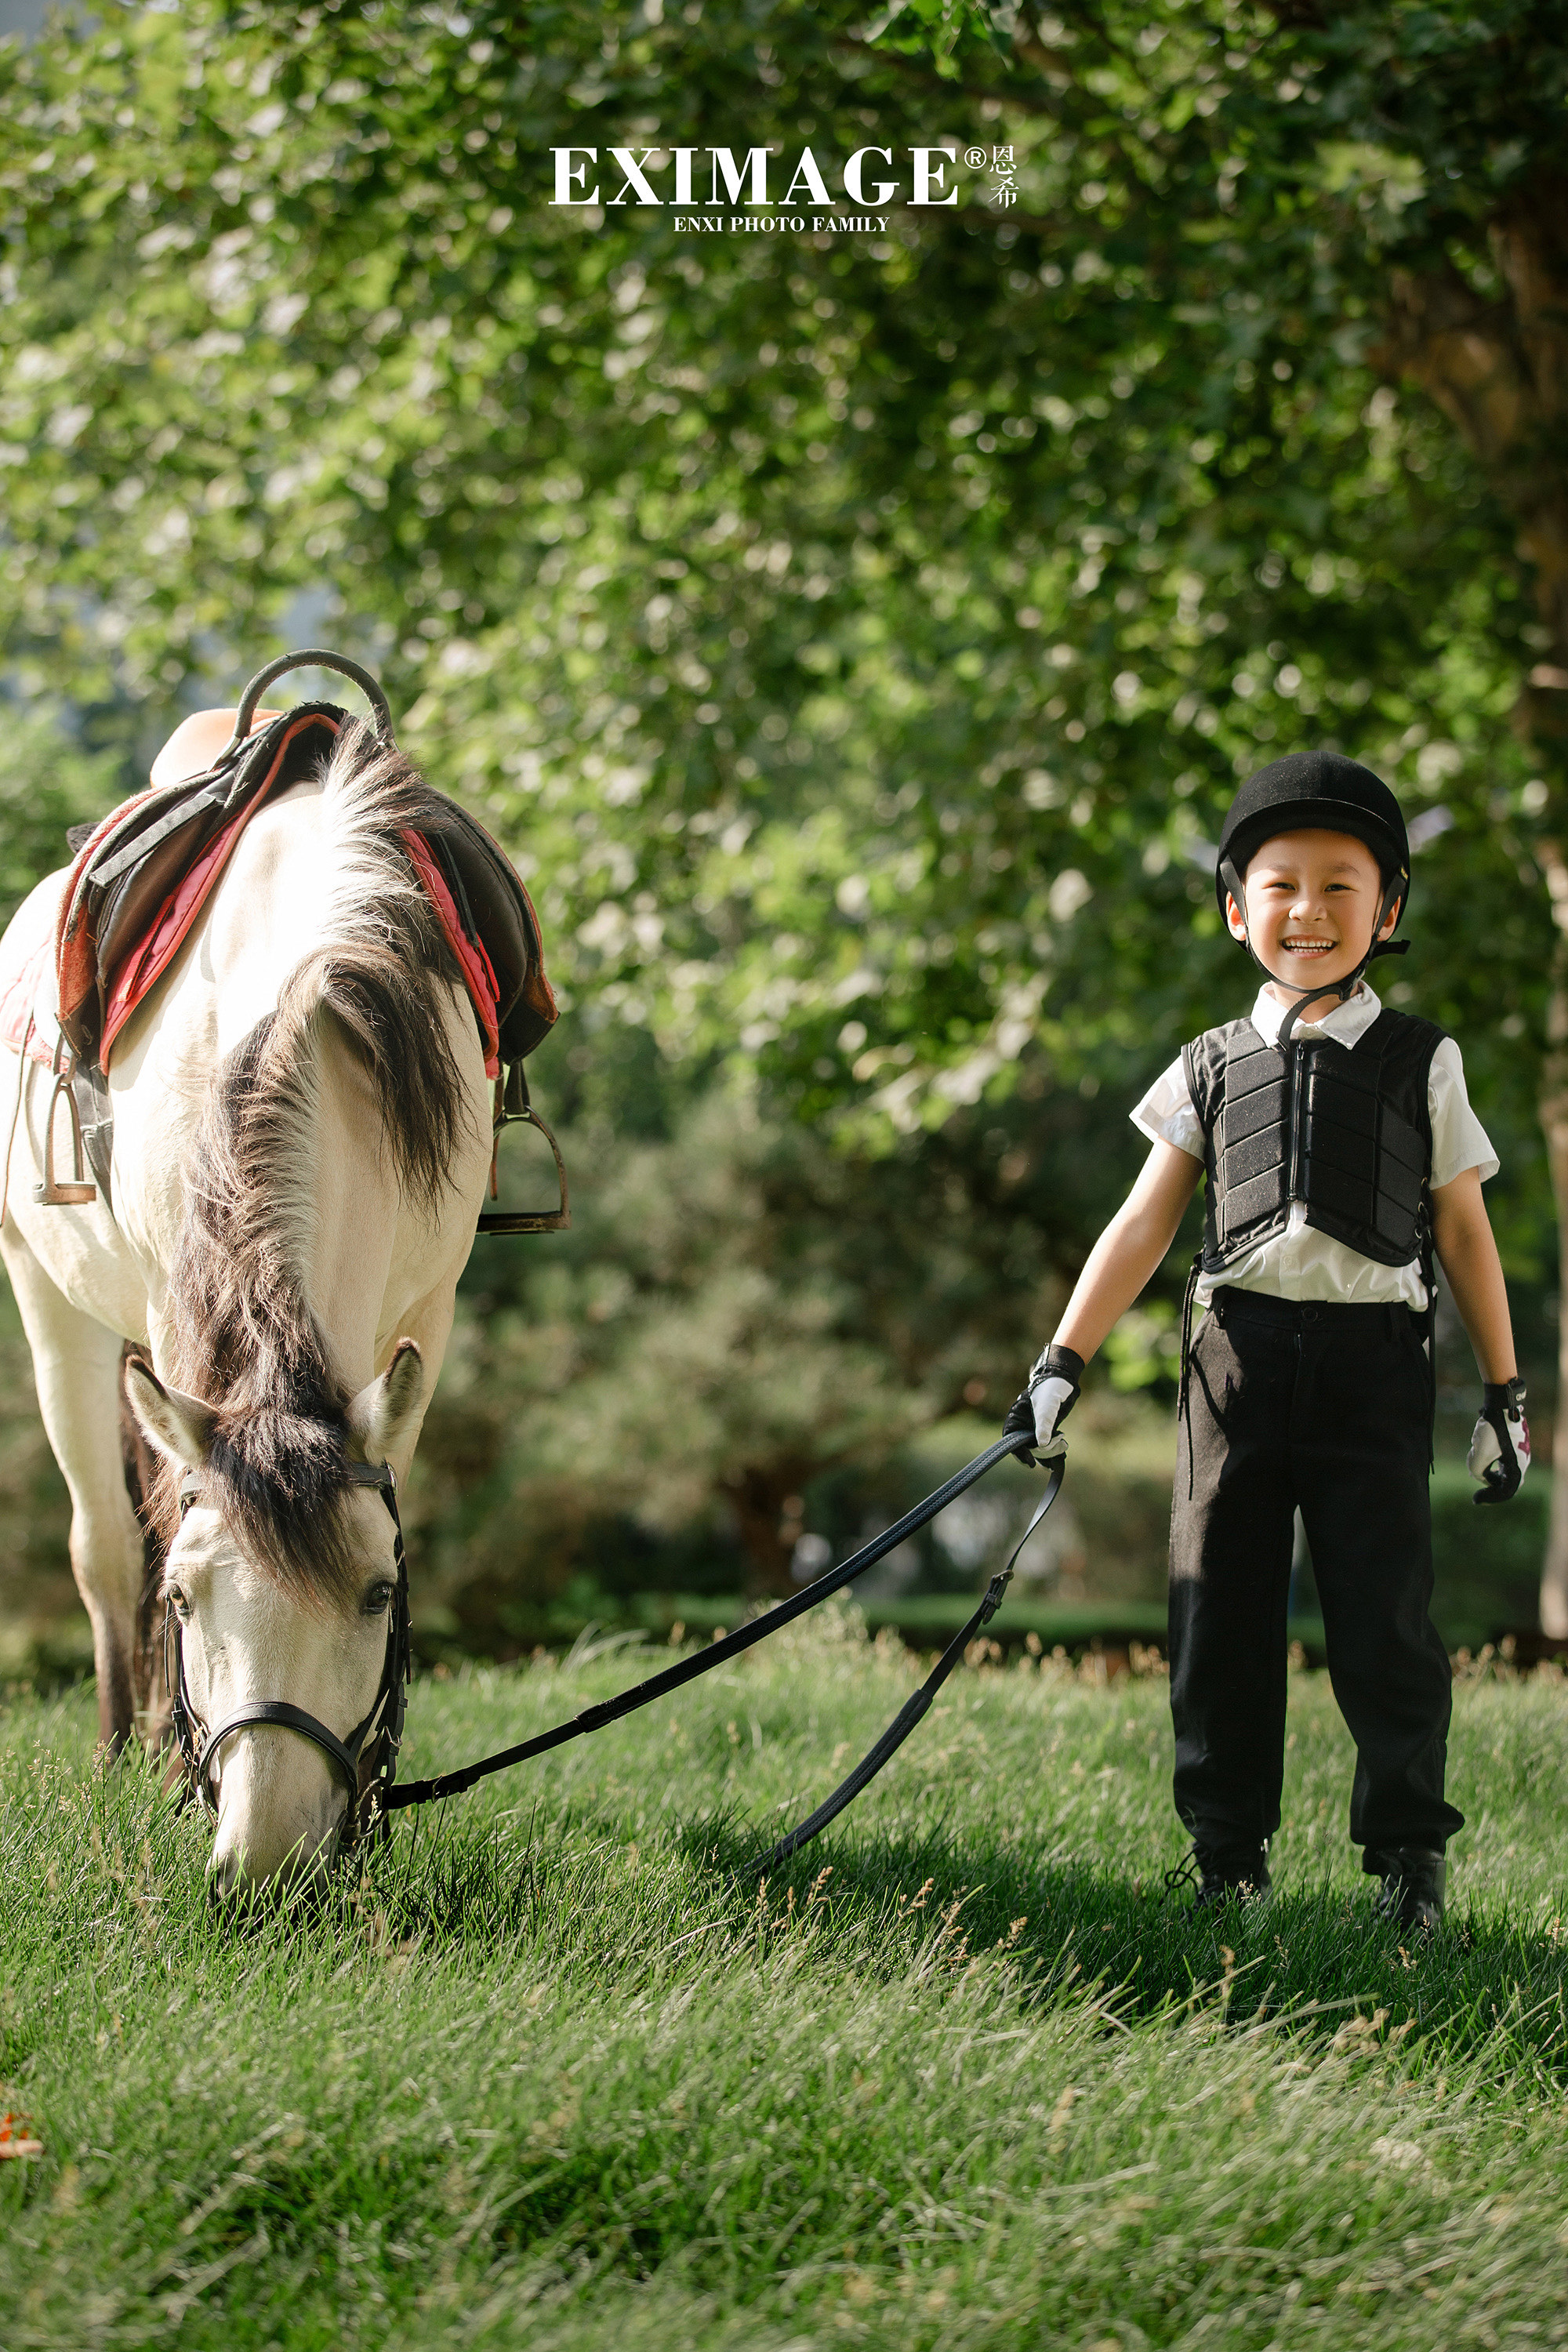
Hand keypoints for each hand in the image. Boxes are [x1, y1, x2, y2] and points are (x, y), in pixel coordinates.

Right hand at [1004, 1344, 1084, 1462]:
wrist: (1064, 1381)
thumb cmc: (1050, 1389)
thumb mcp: (1047, 1407)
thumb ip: (1044, 1425)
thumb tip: (1041, 1446)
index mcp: (1016, 1417)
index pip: (1011, 1440)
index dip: (1019, 1453)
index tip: (1031, 1462)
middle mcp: (1024, 1424)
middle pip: (1026, 1447)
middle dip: (1039, 1454)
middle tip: (1053, 1457)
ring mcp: (1035, 1427)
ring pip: (1038, 1448)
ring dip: (1047, 1456)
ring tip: (1057, 1464)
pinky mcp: (1047, 1429)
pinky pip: (1047, 1444)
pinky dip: (1053, 1452)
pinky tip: (1061, 1457)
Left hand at [1469, 1377, 1528, 1504]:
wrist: (1501, 1404)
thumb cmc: (1493, 1429)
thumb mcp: (1479, 1453)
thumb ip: (1476, 1470)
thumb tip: (1478, 1475)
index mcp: (1518, 1467)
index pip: (1506, 1491)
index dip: (1490, 1498)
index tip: (1476, 1499)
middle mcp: (1522, 1461)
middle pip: (1506, 1482)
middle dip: (1489, 1484)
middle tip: (1477, 1489)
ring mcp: (1519, 1451)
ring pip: (1502, 1468)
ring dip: (1487, 1468)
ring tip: (1473, 1458)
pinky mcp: (1513, 1442)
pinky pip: (1501, 1457)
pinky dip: (1489, 1457)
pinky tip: (1477, 1447)